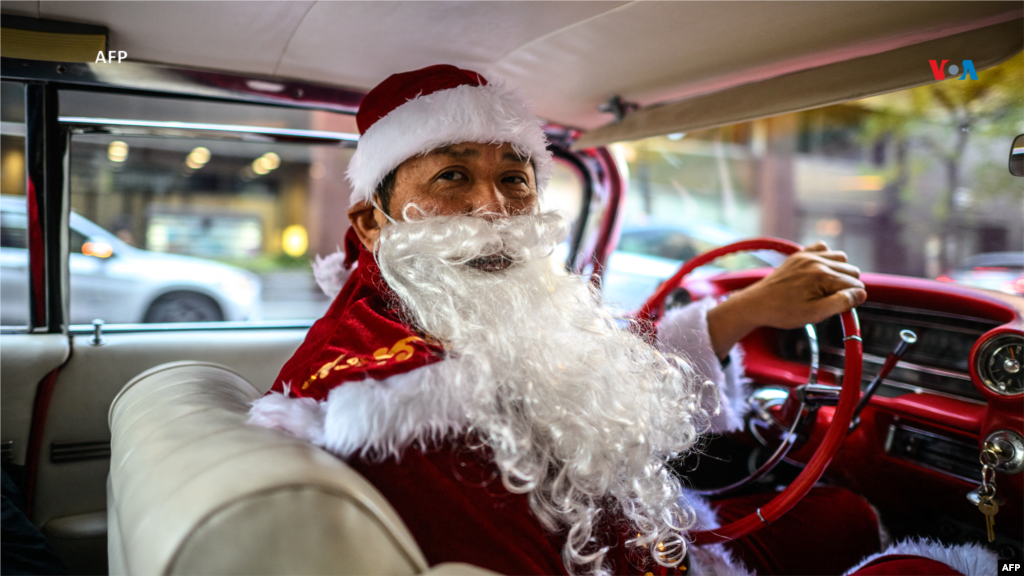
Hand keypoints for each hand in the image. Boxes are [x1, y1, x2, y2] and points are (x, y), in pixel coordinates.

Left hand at [706, 241, 866, 357]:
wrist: (756, 304)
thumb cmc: (784, 312)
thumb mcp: (815, 314)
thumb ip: (841, 303)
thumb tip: (862, 293)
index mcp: (822, 276)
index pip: (855, 285)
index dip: (851, 300)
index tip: (838, 308)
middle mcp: (816, 260)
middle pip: (851, 270)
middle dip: (847, 286)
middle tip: (829, 300)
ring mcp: (806, 255)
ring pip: (841, 257)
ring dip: (839, 271)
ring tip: (825, 288)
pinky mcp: (799, 254)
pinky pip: (823, 248)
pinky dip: (826, 258)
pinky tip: (819, 273)